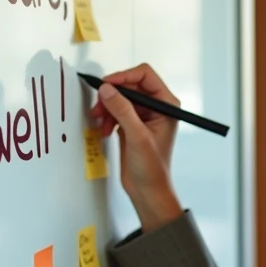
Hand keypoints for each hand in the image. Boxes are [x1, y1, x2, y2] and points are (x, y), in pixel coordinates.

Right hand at [89, 63, 183, 229]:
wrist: (148, 191)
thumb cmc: (153, 169)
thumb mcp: (137, 136)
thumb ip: (122, 110)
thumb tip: (108, 90)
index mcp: (166, 105)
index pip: (145, 75)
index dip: (124, 76)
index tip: (107, 85)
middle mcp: (156, 107)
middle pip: (129, 85)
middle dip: (112, 96)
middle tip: (99, 108)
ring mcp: (142, 115)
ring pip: (119, 98)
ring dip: (107, 108)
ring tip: (100, 123)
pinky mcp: (131, 124)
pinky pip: (115, 111)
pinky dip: (107, 118)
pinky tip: (105, 130)